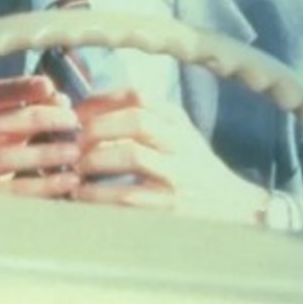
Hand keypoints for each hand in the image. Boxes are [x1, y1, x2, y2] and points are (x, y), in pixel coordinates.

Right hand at [0, 75, 81, 198]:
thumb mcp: (2, 137)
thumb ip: (28, 116)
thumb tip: (60, 99)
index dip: (19, 88)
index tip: (48, 86)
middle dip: (39, 118)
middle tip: (73, 120)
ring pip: (6, 158)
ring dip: (43, 153)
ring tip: (75, 151)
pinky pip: (13, 191)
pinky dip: (43, 185)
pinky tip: (68, 181)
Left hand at [72, 88, 265, 224]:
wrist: (231, 208)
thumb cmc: (188, 167)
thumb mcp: (172, 135)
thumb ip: (137, 121)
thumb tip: (80, 113)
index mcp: (176, 120)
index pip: (138, 95)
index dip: (100, 101)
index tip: (75, 113)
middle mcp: (181, 142)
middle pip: (136, 120)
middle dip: (96, 128)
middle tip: (71, 142)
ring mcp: (178, 174)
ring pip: (132, 155)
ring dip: (95, 160)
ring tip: (75, 169)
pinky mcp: (171, 206)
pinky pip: (129, 196)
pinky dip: (99, 194)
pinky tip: (82, 195)